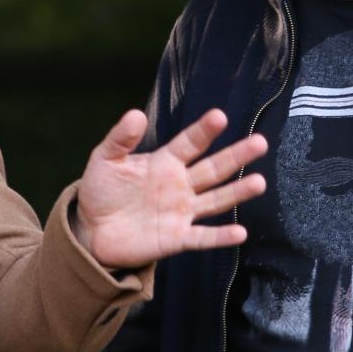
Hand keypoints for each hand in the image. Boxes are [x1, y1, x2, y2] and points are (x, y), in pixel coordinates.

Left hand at [72, 107, 265, 269]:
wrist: (92, 229)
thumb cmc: (102, 190)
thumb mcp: (105, 160)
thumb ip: (120, 139)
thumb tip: (136, 113)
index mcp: (165, 162)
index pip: (190, 143)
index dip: (204, 130)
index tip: (220, 116)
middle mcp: (180, 185)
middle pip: (213, 168)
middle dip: (236, 156)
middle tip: (260, 143)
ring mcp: (181, 212)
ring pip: (215, 200)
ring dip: (237, 192)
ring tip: (259, 182)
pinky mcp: (176, 238)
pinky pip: (202, 237)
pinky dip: (220, 236)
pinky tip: (240, 232)